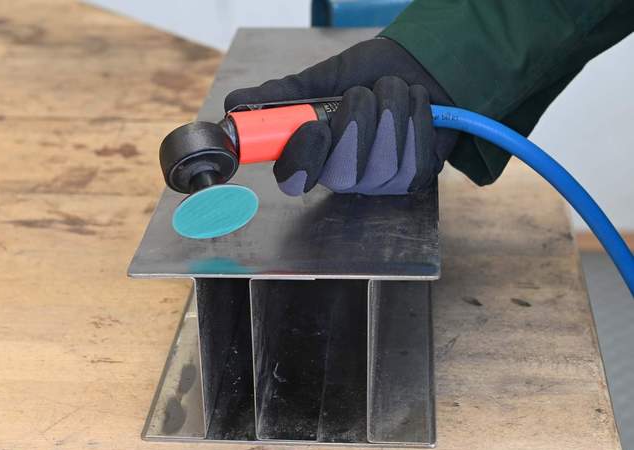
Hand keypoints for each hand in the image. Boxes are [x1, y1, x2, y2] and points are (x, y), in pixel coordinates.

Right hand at [224, 38, 456, 195]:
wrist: (419, 65)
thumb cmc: (368, 74)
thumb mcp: (323, 79)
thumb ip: (283, 96)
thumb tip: (234, 103)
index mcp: (313, 155)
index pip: (294, 179)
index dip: (303, 158)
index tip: (315, 126)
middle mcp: (343, 175)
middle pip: (342, 174)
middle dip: (357, 122)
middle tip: (362, 94)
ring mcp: (379, 181)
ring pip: (382, 161)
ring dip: (390, 110)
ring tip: (392, 91)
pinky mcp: (414, 177)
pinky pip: (414, 156)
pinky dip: (416, 117)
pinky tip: (416, 105)